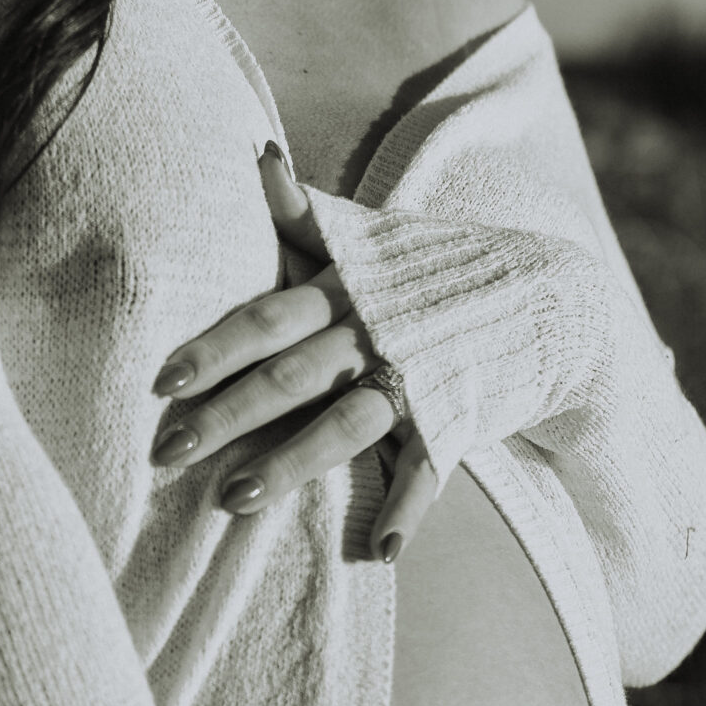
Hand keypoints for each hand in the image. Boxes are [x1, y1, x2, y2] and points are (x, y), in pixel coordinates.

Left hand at [148, 144, 440, 560]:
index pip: (268, 317)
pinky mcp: (456, 419)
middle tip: (166, 453)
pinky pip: (431, 470)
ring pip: (347, 425)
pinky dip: (408, 510)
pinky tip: (378, 549)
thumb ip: (305, 214)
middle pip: (292, 376)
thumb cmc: (433, 271)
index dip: (214, 346)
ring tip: (232, 501)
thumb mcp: (371, 236)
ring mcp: (418, 379)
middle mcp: (376, 333)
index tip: (159, 380)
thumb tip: (257, 156)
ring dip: (291, 465)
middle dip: (226, 415)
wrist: (546, 297)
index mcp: (348, 287)